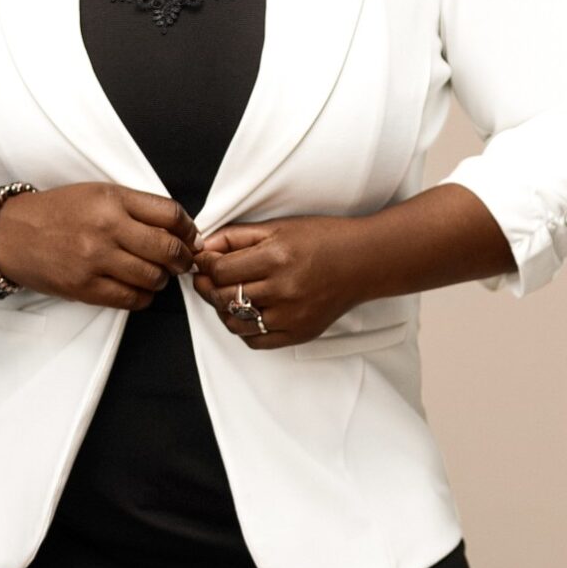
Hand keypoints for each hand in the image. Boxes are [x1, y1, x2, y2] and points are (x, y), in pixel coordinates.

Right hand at [0, 183, 197, 310]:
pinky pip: (131, 299)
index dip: (189, 229)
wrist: (11, 234)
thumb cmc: (56, 212)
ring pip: (153, 277)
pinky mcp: (85, 288)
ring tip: (156, 274)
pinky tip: (139, 289)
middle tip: (183, 262)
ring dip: (162, 279)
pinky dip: (144, 297)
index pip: (170, 214)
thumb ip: (136, 207)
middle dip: (183, 259)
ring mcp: (95, 260)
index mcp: (112, 198)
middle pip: (168, 248)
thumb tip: (178, 228)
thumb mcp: (97, 193)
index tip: (190, 237)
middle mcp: (106, 227)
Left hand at [189, 215, 370, 349]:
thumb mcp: (278, 227)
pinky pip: (256, 340)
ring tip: (226, 294)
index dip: (205, 265)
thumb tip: (205, 247)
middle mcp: (282, 289)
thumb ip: (237, 237)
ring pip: (235, 322)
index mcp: (276, 258)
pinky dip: (243, 328)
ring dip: (222, 309)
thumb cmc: (324, 239)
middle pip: (224, 297)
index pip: (221, 271)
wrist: (363, 261)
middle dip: (207, 286)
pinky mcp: (298, 333)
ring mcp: (291, 316)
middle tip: (206, 278)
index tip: (203, 261)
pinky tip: (246, 312)